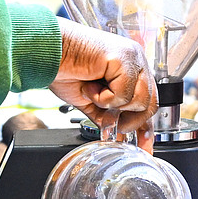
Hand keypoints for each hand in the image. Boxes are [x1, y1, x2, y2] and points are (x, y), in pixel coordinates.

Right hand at [52, 21, 154, 140]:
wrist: (47, 53)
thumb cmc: (63, 68)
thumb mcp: (90, 100)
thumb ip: (108, 116)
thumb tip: (119, 136)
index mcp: (130, 68)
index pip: (149, 100)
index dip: (145, 125)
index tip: (143, 145)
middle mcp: (135, 60)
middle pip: (150, 103)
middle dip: (130, 120)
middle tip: (109, 120)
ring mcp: (132, 58)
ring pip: (140, 100)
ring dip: (113, 105)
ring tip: (93, 93)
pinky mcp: (123, 58)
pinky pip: (124, 94)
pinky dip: (104, 98)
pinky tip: (90, 86)